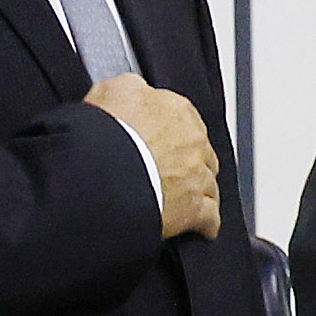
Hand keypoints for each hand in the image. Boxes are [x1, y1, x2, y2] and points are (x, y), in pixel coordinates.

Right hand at [90, 73, 223, 237]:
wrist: (105, 176)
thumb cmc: (105, 135)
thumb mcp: (110, 91)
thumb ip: (130, 88)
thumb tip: (134, 90)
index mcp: (177, 110)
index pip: (181, 116)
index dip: (168, 129)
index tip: (158, 137)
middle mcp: (193, 141)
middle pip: (199, 149)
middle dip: (187, 158)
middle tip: (168, 168)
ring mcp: (197, 176)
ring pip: (209, 182)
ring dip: (199, 188)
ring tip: (184, 196)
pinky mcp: (195, 210)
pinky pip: (210, 218)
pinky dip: (206, 223)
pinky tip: (200, 226)